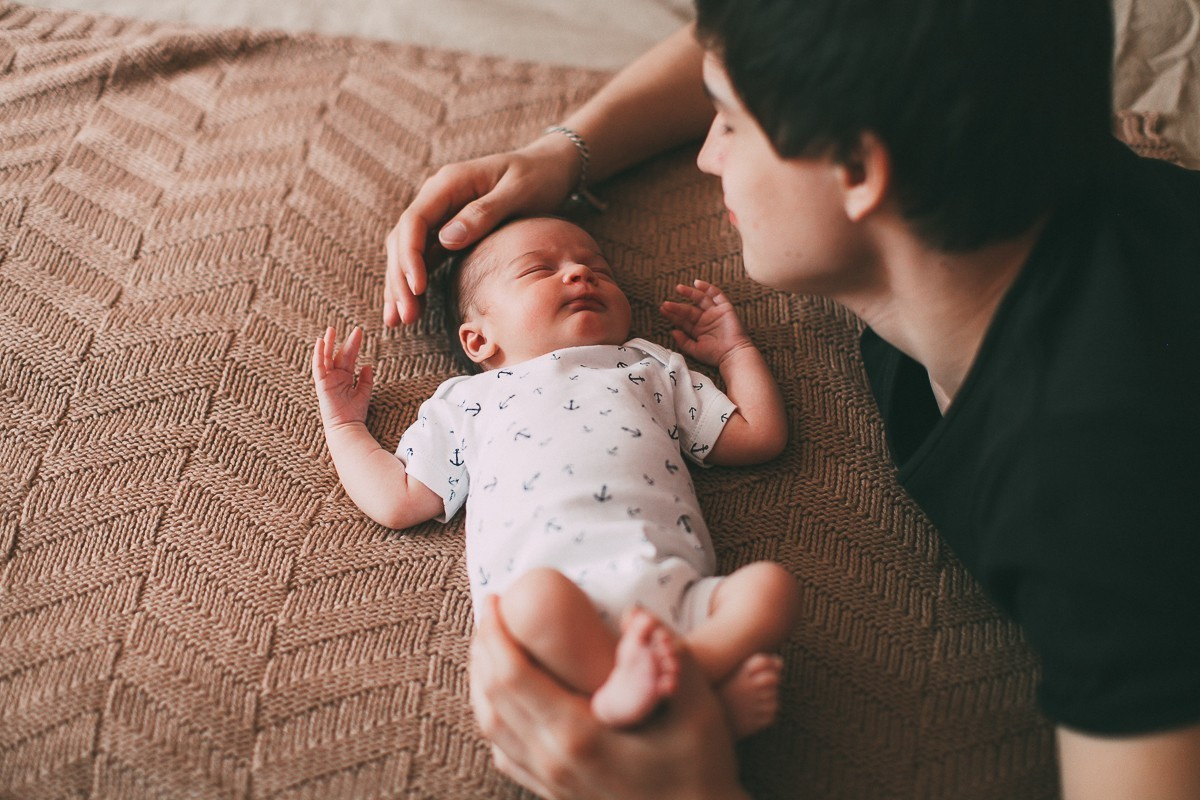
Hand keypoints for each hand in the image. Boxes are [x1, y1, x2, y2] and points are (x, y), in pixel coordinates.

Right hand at [312, 326, 372, 428]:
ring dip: (327, 344)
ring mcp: (327, 380)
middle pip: (338, 355)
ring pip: (326, 358)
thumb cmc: (355, 413)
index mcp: (344, 378)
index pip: (348, 357)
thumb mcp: (364, 393)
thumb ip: (366, 379)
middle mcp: (334, 377)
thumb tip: (368, 365)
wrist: (347, 427)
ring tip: (331, 330)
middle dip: (344, 341)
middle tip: (352, 328)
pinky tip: (320, 343)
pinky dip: (318, 355)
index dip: (353, 344)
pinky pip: (318, 367)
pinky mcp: (321, 384)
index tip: (359, 332)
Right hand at [383, 134, 580, 326]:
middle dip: (400, 279)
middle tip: (404, 317)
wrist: (548, 167)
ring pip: (408, 250)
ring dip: (401, 284)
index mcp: (449, 183)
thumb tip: (447, 239)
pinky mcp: (448, 229)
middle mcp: (437, 196)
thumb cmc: (537, 177)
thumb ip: (484, 213)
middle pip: (404, 239)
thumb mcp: (517, 193)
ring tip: (398, 320)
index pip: (415, 221)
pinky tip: (412, 306)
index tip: (417, 289)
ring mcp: (441, 213)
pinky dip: (415, 280)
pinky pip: (424, 256)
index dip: (410, 256)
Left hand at [470, 596, 747, 799]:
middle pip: (494, 699)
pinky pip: (507, 755)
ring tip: (489, 647)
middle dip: (484, 650)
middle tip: (490, 612)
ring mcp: (551, 782)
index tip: (496, 598)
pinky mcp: (556, 794)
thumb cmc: (701, 767)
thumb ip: (669, 654)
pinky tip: (504, 703)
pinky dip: (495, 720)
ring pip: (493, 729)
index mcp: (577, 736)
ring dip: (482, 683)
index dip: (497, 634)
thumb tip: (637, 614)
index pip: (513, 677)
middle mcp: (553, 761)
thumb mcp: (696, 706)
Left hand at [660, 280, 754, 367]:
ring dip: (689, 293)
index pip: (683, 320)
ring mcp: (715, 313)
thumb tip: (672, 331)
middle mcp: (706, 320)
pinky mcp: (725, 308)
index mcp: (698, 330)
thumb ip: (683, 341)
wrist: (733, 354)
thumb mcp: (695, 350)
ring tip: (678, 288)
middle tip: (666, 303)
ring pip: (700, 299)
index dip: (673, 315)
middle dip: (677, 306)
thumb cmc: (715, 355)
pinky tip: (697, 283)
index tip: (663, 310)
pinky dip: (708, 288)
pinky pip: (716, 295)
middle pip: (689, 309)